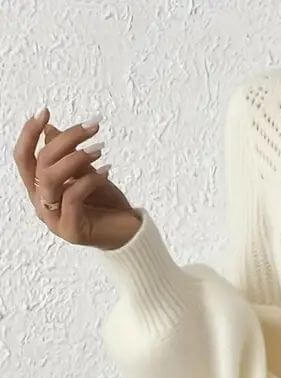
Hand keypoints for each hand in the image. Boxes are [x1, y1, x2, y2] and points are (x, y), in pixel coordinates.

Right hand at [13, 107, 141, 249]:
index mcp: (39, 189)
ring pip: (52, 179)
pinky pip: (73, 197)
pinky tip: (107, 170)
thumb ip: (67, 155)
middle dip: (66, 140)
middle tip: (92, 127)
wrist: (129, 234)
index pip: (23, 158)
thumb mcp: (86, 173)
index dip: (29, 134)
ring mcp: (54, 220)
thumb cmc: (106, 203)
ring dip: (76, 158)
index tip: (45, 111)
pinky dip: (90, 180)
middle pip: (41, 164)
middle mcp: (41, 204)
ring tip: (99, 149)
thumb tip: (49, 129)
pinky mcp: (71, 231)